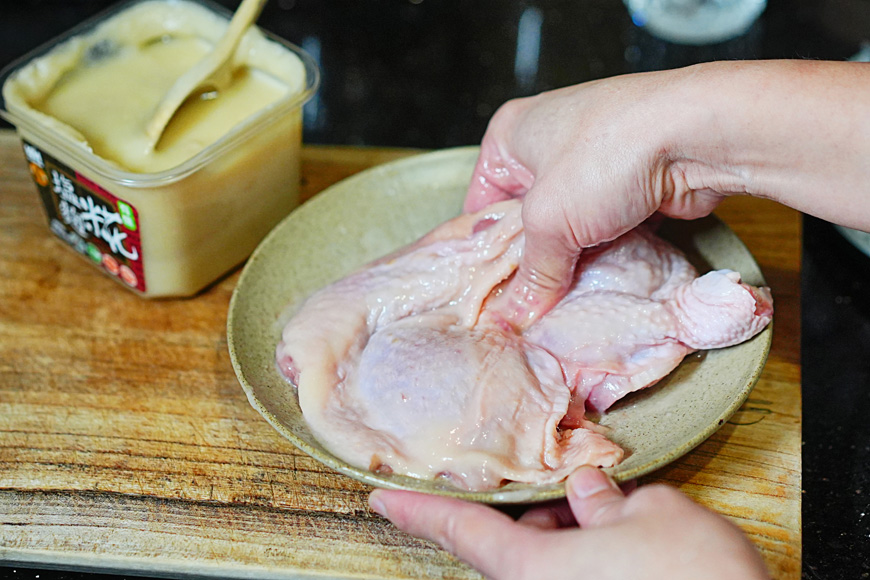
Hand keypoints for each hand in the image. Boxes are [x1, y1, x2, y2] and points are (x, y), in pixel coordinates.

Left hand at [368, 466, 768, 579]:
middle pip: (512, 546)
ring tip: (608, 510)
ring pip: (548, 563)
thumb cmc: (691, 579)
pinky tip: (624, 537)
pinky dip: (587, 553)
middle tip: (567, 485)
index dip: (416, 508)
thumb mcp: (653, 514)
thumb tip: (590, 491)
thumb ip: (608, 499)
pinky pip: (575, 576)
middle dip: (536, 513)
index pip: (461, 528)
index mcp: (533, 569)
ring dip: (568, 532)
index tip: (379, 496)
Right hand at [464, 72, 726, 324]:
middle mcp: (549, 141)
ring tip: (563, 296)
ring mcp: (595, 161)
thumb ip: (532, 272)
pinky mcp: (632, 182)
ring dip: (572, 259)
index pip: (481, 204)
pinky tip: (602, 280)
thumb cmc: (608, 155)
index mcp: (511, 134)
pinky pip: (606, 228)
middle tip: (527, 302)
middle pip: (527, 219)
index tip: (491, 291)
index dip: (485, 250)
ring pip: (570, 227)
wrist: (700, 135)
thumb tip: (515, 314)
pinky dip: (605, 253)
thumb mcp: (550, 221)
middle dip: (532, 259)